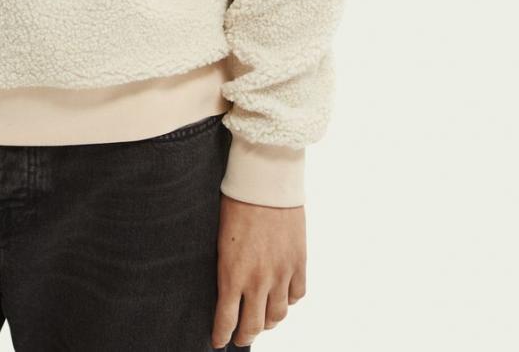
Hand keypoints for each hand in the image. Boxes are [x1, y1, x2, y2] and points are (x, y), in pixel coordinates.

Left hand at [211, 193, 306, 346]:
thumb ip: (226, 266)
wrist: (265, 182)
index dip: (222, 335)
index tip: (219, 342)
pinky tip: (282, 298)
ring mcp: (281, 273)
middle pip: (254, 325)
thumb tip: (226, 285)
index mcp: (232, 273)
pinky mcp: (299, 263)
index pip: (226, 319)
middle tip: (240, 337)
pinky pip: (296, 295)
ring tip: (262, 321)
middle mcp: (258, 280)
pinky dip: (289, 301)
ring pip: (277, 315)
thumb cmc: (235, 203)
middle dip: (245, 335)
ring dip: (268, 322)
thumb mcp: (220, 238)